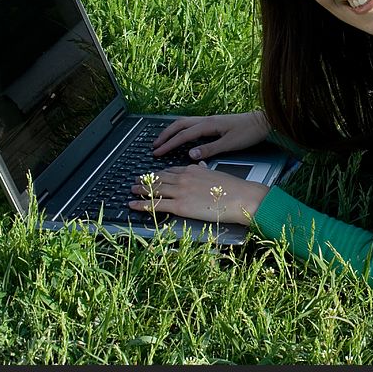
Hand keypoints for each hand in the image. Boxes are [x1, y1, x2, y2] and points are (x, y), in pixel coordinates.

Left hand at [129, 162, 269, 225]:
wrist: (240, 197)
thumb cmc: (234, 188)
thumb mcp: (217, 173)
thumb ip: (206, 170)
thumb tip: (201, 165)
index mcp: (193, 170)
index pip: (171, 170)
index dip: (160, 173)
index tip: (153, 174)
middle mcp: (184, 178)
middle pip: (160, 178)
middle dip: (146, 179)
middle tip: (136, 180)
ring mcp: (180, 192)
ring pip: (154, 189)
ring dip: (140, 189)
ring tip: (132, 190)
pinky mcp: (180, 206)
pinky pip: (156, 205)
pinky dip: (142, 204)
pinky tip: (133, 204)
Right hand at [152, 111, 270, 159]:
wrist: (264, 122)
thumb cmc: (249, 132)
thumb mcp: (230, 144)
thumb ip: (210, 149)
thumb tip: (191, 155)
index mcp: (209, 125)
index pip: (183, 135)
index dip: (169, 144)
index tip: (157, 152)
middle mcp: (207, 120)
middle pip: (179, 125)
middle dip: (165, 135)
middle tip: (154, 145)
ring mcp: (210, 120)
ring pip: (185, 123)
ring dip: (172, 131)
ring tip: (163, 140)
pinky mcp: (214, 123)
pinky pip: (192, 125)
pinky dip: (182, 130)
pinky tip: (181, 137)